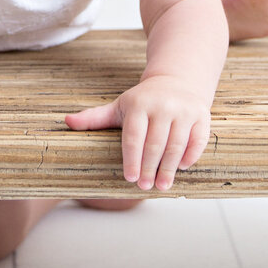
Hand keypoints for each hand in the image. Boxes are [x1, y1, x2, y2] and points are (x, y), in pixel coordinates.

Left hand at [64, 75, 211, 190]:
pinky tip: (182, 168)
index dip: (131, 160)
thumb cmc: (143, 101)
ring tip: (162, 185)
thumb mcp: (119, 107)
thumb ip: (94, 118)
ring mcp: (184, 110)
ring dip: (169, 168)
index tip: (129, 178)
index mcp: (140, 105)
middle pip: (155, 144)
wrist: (177, 81)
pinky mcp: (202, 115)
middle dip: (149, 168)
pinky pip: (198, 140)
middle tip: (144, 187)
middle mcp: (163, 106)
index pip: (134, 137)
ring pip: (176, 145)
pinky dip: (190, 155)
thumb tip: (66, 122)